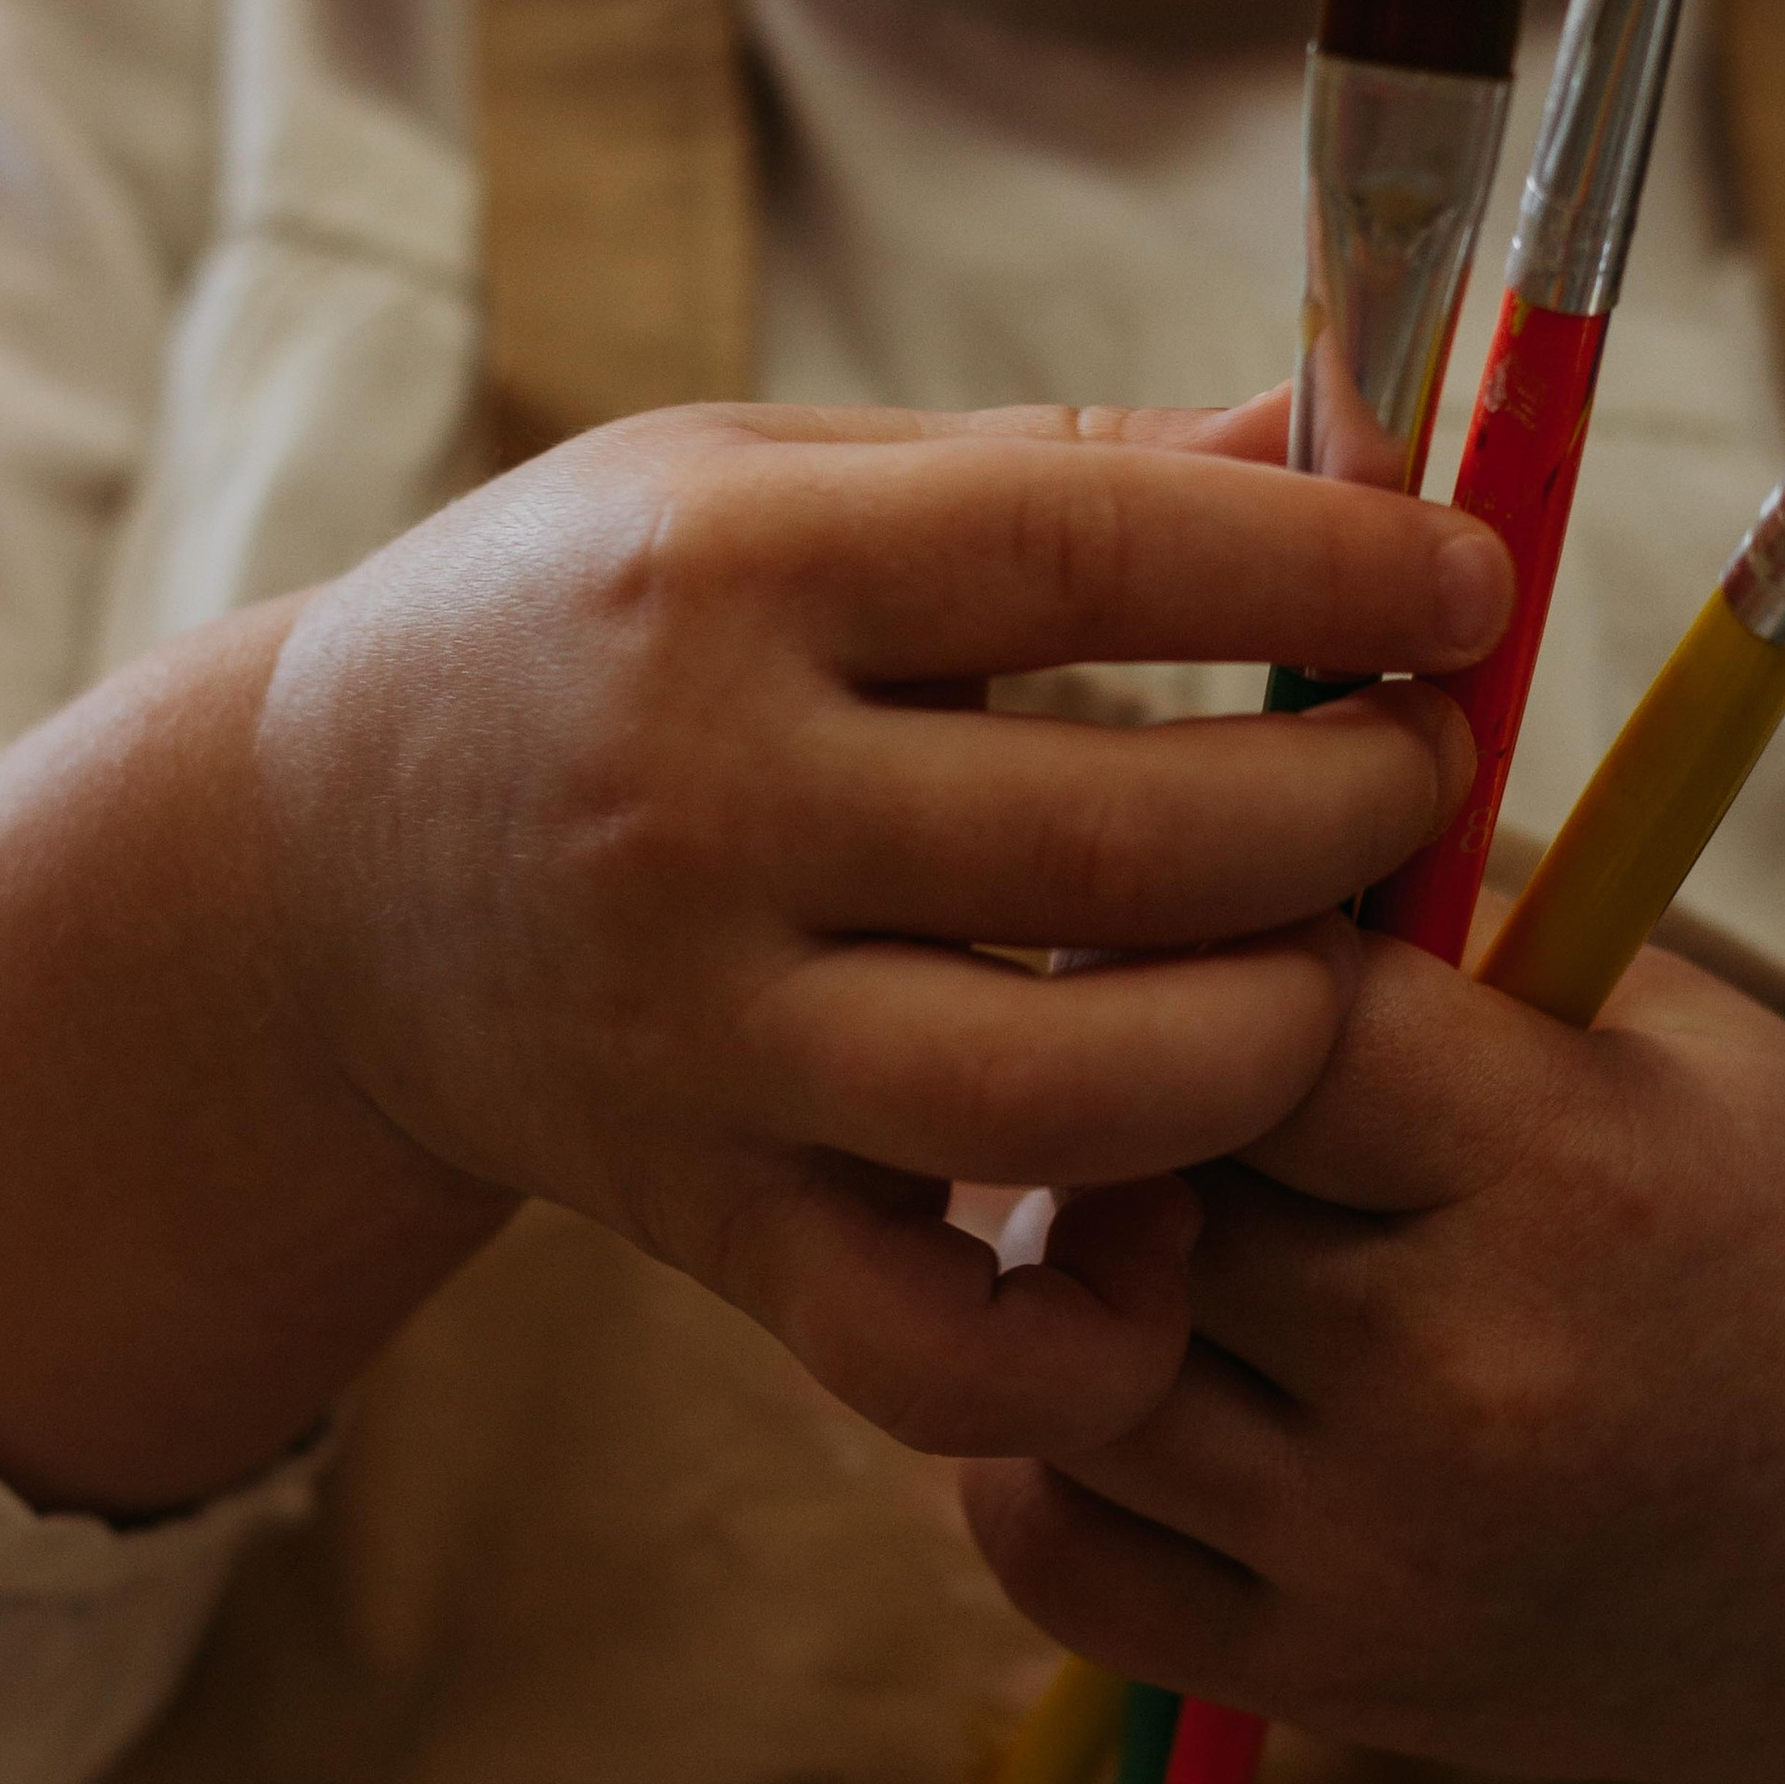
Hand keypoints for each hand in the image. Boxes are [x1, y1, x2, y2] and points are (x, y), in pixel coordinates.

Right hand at [256, 395, 1507, 1453]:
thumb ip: (1045, 475)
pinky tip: (1167, 1229)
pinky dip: (1090, 1334)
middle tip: (1422, 777)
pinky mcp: (703, 1221)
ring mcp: (697, 1040)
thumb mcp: (764, 483)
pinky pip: (930, 1345)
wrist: (314, 876)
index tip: (1470, 584)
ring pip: (1059, 1095)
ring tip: (1319, 978)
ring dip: (1265, 1052)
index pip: (1089, 554)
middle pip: (1117, 842)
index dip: (1325, 568)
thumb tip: (1336, 439)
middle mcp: (703, 809)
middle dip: (1343, 816)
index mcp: (730, 577)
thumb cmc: (592, 634)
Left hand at [964, 934, 1784, 1783]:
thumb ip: (1461, 935)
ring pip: (1073, 1363)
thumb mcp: (1695, 1043)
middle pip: (1149, 1180)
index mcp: (1575, 1172)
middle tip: (1153, 1064)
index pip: (1269, 1009)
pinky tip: (1122, 1377)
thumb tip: (1212, 814)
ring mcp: (1391, 1554)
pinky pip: (1060, 1558)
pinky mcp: (1336, 1681)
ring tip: (1143, 1216)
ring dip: (1071, 1275)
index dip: (1213, 942)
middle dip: (1133, 1103)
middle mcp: (1468, 1377)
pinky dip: (1039, 1460)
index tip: (1217, 929)